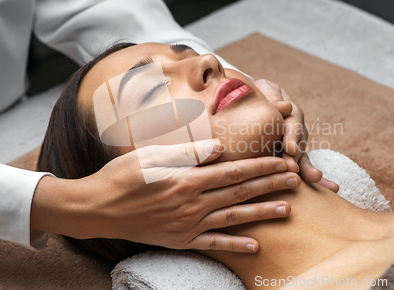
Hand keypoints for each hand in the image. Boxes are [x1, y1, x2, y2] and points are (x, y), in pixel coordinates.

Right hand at [31, 139, 298, 252]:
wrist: (97, 209)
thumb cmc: (121, 176)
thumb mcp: (150, 156)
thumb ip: (187, 152)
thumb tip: (219, 147)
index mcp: (187, 179)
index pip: (234, 170)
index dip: (262, 166)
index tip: (283, 161)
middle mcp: (192, 203)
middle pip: (240, 192)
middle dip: (270, 184)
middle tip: (297, 179)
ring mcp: (188, 225)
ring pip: (233, 217)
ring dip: (261, 212)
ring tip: (287, 210)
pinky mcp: (180, 240)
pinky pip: (213, 245)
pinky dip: (234, 246)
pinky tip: (254, 246)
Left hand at [254, 79, 338, 191]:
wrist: (257, 101)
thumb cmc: (259, 93)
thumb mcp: (263, 88)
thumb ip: (271, 95)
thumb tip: (284, 107)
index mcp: (290, 111)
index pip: (293, 123)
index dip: (292, 136)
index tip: (289, 148)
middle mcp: (297, 129)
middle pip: (300, 143)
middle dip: (297, 157)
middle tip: (292, 168)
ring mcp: (297, 143)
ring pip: (303, 156)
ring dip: (308, 168)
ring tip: (315, 178)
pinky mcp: (293, 156)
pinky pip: (303, 166)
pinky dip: (313, 175)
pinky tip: (331, 188)